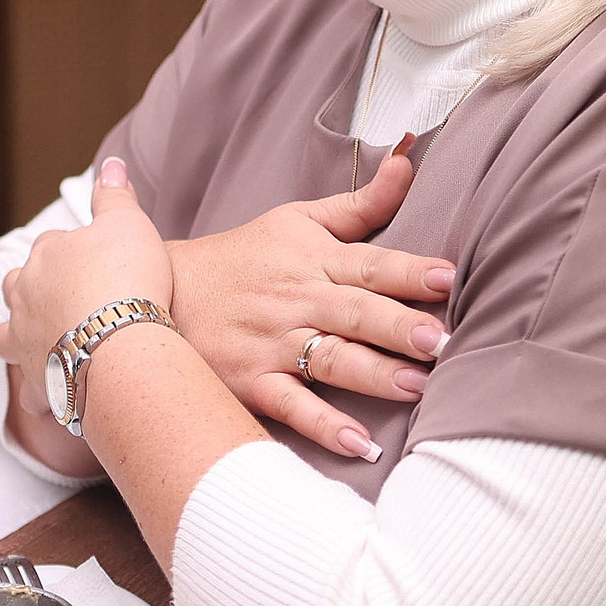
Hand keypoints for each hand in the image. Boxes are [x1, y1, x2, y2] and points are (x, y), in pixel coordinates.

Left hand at [0, 156, 173, 409]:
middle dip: (35, 291)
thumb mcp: (129, 223)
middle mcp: (26, 296)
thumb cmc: (127, 281)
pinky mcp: (37, 380)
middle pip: (18, 287)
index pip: (51, 245)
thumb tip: (111, 164)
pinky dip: (39, 391)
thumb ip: (115, 195)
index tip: (96, 261)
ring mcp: (26, 339)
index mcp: (45, 255)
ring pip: (8, 336)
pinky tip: (54, 395)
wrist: (121, 345)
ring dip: (21, 338)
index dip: (74, 252)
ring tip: (47, 343)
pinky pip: (31, 390)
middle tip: (67, 299)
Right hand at [166, 141, 451, 459]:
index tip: (448, 278)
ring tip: (417, 387)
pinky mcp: (251, 383)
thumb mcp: (295, 220)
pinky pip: (291, 407)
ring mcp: (273, 345)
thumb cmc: (241, 257)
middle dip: (399, 326)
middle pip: (355, 313)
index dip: (409, 271)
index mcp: (314, 260)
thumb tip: (410, 160)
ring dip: (372, 374)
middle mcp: (298, 302)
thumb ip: (360, 203)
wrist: (157, 291)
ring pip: (329, 360)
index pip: (371, 264)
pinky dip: (323, 426)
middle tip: (443, 340)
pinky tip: (359, 445)